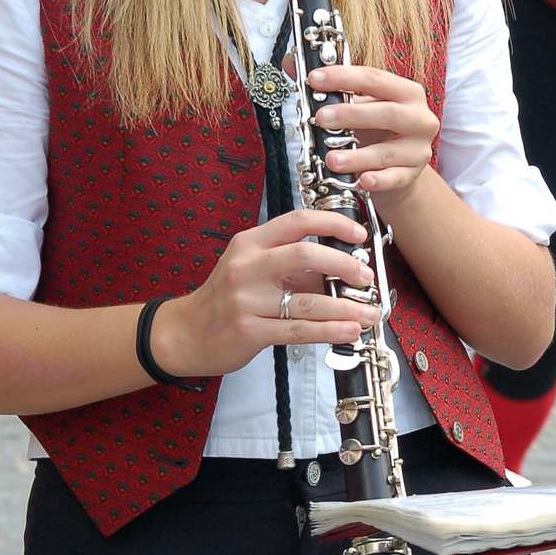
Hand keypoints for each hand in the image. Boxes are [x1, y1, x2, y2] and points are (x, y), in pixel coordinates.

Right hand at [150, 210, 379, 379]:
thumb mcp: (253, 271)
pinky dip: (329, 331)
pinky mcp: (249, 330)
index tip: (358, 234)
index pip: (297, 221)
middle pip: (305, 254)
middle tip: (367, 277)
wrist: (185, 333)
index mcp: (251, 243)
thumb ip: (293, 269)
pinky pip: (298, 330)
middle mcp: (247, 266)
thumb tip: (343, 272)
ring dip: (345, 308)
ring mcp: (246, 299)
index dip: (332, 223)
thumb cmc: (225, 299)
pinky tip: (349, 332)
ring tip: (370, 314)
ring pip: (307, 300)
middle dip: (344, 265)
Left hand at [304, 63, 439, 209]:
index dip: (344, 77)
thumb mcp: (355, 106)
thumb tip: (290, 63)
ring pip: (387, 152)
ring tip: (330, 159)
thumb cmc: (375, 131)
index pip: (374, 79)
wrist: (399, 169)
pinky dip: (377, 180)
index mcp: (405, 92)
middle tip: (320, 118)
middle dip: (352, 115)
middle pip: (388, 113)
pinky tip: (361, 181)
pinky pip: (394, 179)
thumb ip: (327, 86)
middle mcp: (419, 118)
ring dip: (357, 156)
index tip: (314, 78)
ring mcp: (418, 149)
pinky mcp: (413, 176)